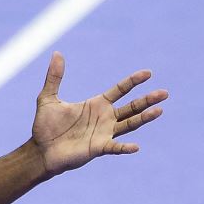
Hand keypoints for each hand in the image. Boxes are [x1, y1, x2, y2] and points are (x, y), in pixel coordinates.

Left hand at [31, 51, 166, 175]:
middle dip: (147, 100)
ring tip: (159, 110)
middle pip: (131, 107)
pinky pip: (115, 147)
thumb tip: (57, 53)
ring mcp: (104, 133)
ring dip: (144, 118)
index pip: (120, 90)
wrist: (40, 150)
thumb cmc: (45, 127)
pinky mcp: (98, 148)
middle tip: (164, 93)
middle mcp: (105, 118)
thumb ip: (54, 77)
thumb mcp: (48, 98)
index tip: (148, 73)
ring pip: (129, 124)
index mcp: (97, 104)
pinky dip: (125, 147)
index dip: (133, 81)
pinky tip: (135, 147)